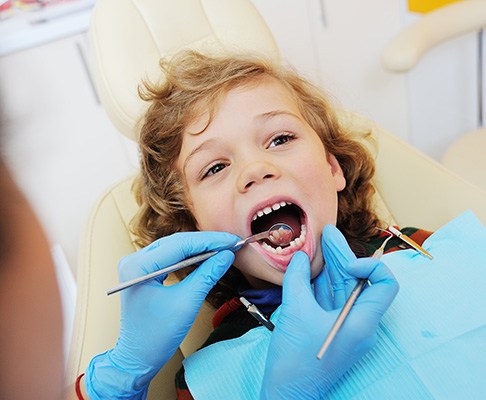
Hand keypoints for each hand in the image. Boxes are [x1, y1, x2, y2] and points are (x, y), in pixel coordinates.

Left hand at [85, 231, 237, 398]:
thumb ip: (207, 275)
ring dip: (199, 247)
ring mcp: (137, 265)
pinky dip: (189, 256)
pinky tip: (206, 255)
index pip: (180, 245)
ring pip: (174, 247)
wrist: (138, 357)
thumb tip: (227, 256)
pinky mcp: (144, 271)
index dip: (209, 241)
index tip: (232, 241)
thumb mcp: (187, 303)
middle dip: (206, 242)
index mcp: (138, 267)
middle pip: (176, 242)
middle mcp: (134, 260)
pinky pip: (170, 256)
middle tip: (231, 243)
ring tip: (223, 247)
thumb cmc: (156, 336)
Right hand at [260, 225, 398, 398]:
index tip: (345, 264)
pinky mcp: (326, 327)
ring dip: (329, 265)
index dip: (369, 266)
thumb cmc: (297, 358)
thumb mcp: (296, 312)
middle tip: (327, 233)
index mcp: (362, 321)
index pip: (384, 284)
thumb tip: (300, 257)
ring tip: (318, 241)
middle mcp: (357, 322)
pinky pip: (327, 299)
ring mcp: (341, 325)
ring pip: (340, 288)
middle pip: (356, 281)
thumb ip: (298, 279)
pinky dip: (318, 281)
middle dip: (341, 256)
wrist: (287, 392)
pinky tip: (309, 265)